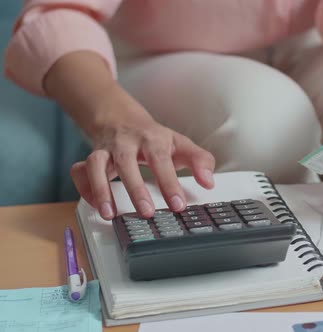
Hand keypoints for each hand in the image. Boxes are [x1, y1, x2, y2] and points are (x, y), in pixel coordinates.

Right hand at [70, 84, 214, 219]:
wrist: (122, 118)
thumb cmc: (155, 138)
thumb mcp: (181, 144)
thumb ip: (200, 161)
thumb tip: (209, 182)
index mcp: (153, 139)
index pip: (162, 160)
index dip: (170, 183)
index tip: (178, 205)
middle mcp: (126, 143)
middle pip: (127, 162)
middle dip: (135, 189)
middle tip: (146, 213)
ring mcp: (105, 149)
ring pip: (96, 165)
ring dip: (100, 189)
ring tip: (109, 214)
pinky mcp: (90, 157)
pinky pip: (79, 171)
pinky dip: (84, 188)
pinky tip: (95, 205)